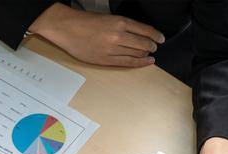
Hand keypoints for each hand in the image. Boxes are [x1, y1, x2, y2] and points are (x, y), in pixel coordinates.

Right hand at [30, 4, 162, 67]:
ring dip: (146, 54)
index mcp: (119, 22)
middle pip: (144, 43)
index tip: (161, 38)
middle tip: (155, 47)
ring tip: (149, 53)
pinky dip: (140, 63)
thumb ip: (123, 25)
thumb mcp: (108, 17)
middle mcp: (118, 35)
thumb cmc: (85, 22)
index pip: (145, 30)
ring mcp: (113, 49)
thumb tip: (139, 33)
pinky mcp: (106, 60)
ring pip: (138, 53)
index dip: (156, 35)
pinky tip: (147, 62)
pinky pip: (128, 63)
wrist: (66, 28)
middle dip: (152, 46)